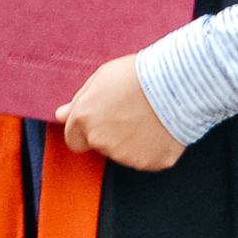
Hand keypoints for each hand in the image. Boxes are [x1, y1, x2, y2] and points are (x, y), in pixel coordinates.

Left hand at [55, 55, 185, 171]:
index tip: (103, 119)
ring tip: (148, 116)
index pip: (74, 140)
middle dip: (111, 134)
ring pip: (125, 154)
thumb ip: (79, 102)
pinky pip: (149, 158)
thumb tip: (60, 115)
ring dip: (133, 141)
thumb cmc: (138, 75)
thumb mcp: (101, 79)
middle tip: (130, 112)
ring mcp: (127, 156)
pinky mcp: (151, 162)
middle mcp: (101, 142)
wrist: (177, 83)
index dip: (87, 130)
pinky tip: (161, 128)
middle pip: (100, 146)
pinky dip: (154, 147)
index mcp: (84, 121)